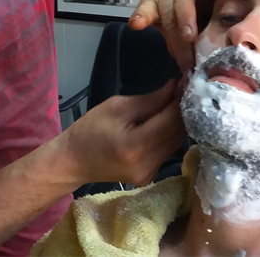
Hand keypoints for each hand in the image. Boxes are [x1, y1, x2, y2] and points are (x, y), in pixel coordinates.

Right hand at [59, 80, 185, 186]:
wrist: (73, 161)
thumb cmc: (90, 129)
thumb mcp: (117, 107)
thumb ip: (150, 100)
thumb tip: (175, 88)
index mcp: (137, 145)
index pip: (170, 120)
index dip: (180, 100)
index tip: (186, 83)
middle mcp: (148, 164)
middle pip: (177, 134)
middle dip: (182, 111)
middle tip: (183, 91)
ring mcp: (150, 174)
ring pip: (176, 143)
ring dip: (178, 123)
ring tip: (175, 103)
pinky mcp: (150, 177)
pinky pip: (167, 152)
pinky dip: (169, 136)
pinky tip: (165, 122)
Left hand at [128, 0, 224, 70]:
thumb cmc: (196, 14)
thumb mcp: (184, 32)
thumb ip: (182, 46)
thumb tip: (186, 71)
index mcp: (157, 3)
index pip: (147, 10)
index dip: (142, 16)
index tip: (136, 25)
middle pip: (167, 12)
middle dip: (175, 37)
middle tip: (186, 59)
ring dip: (185, 16)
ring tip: (189, 35)